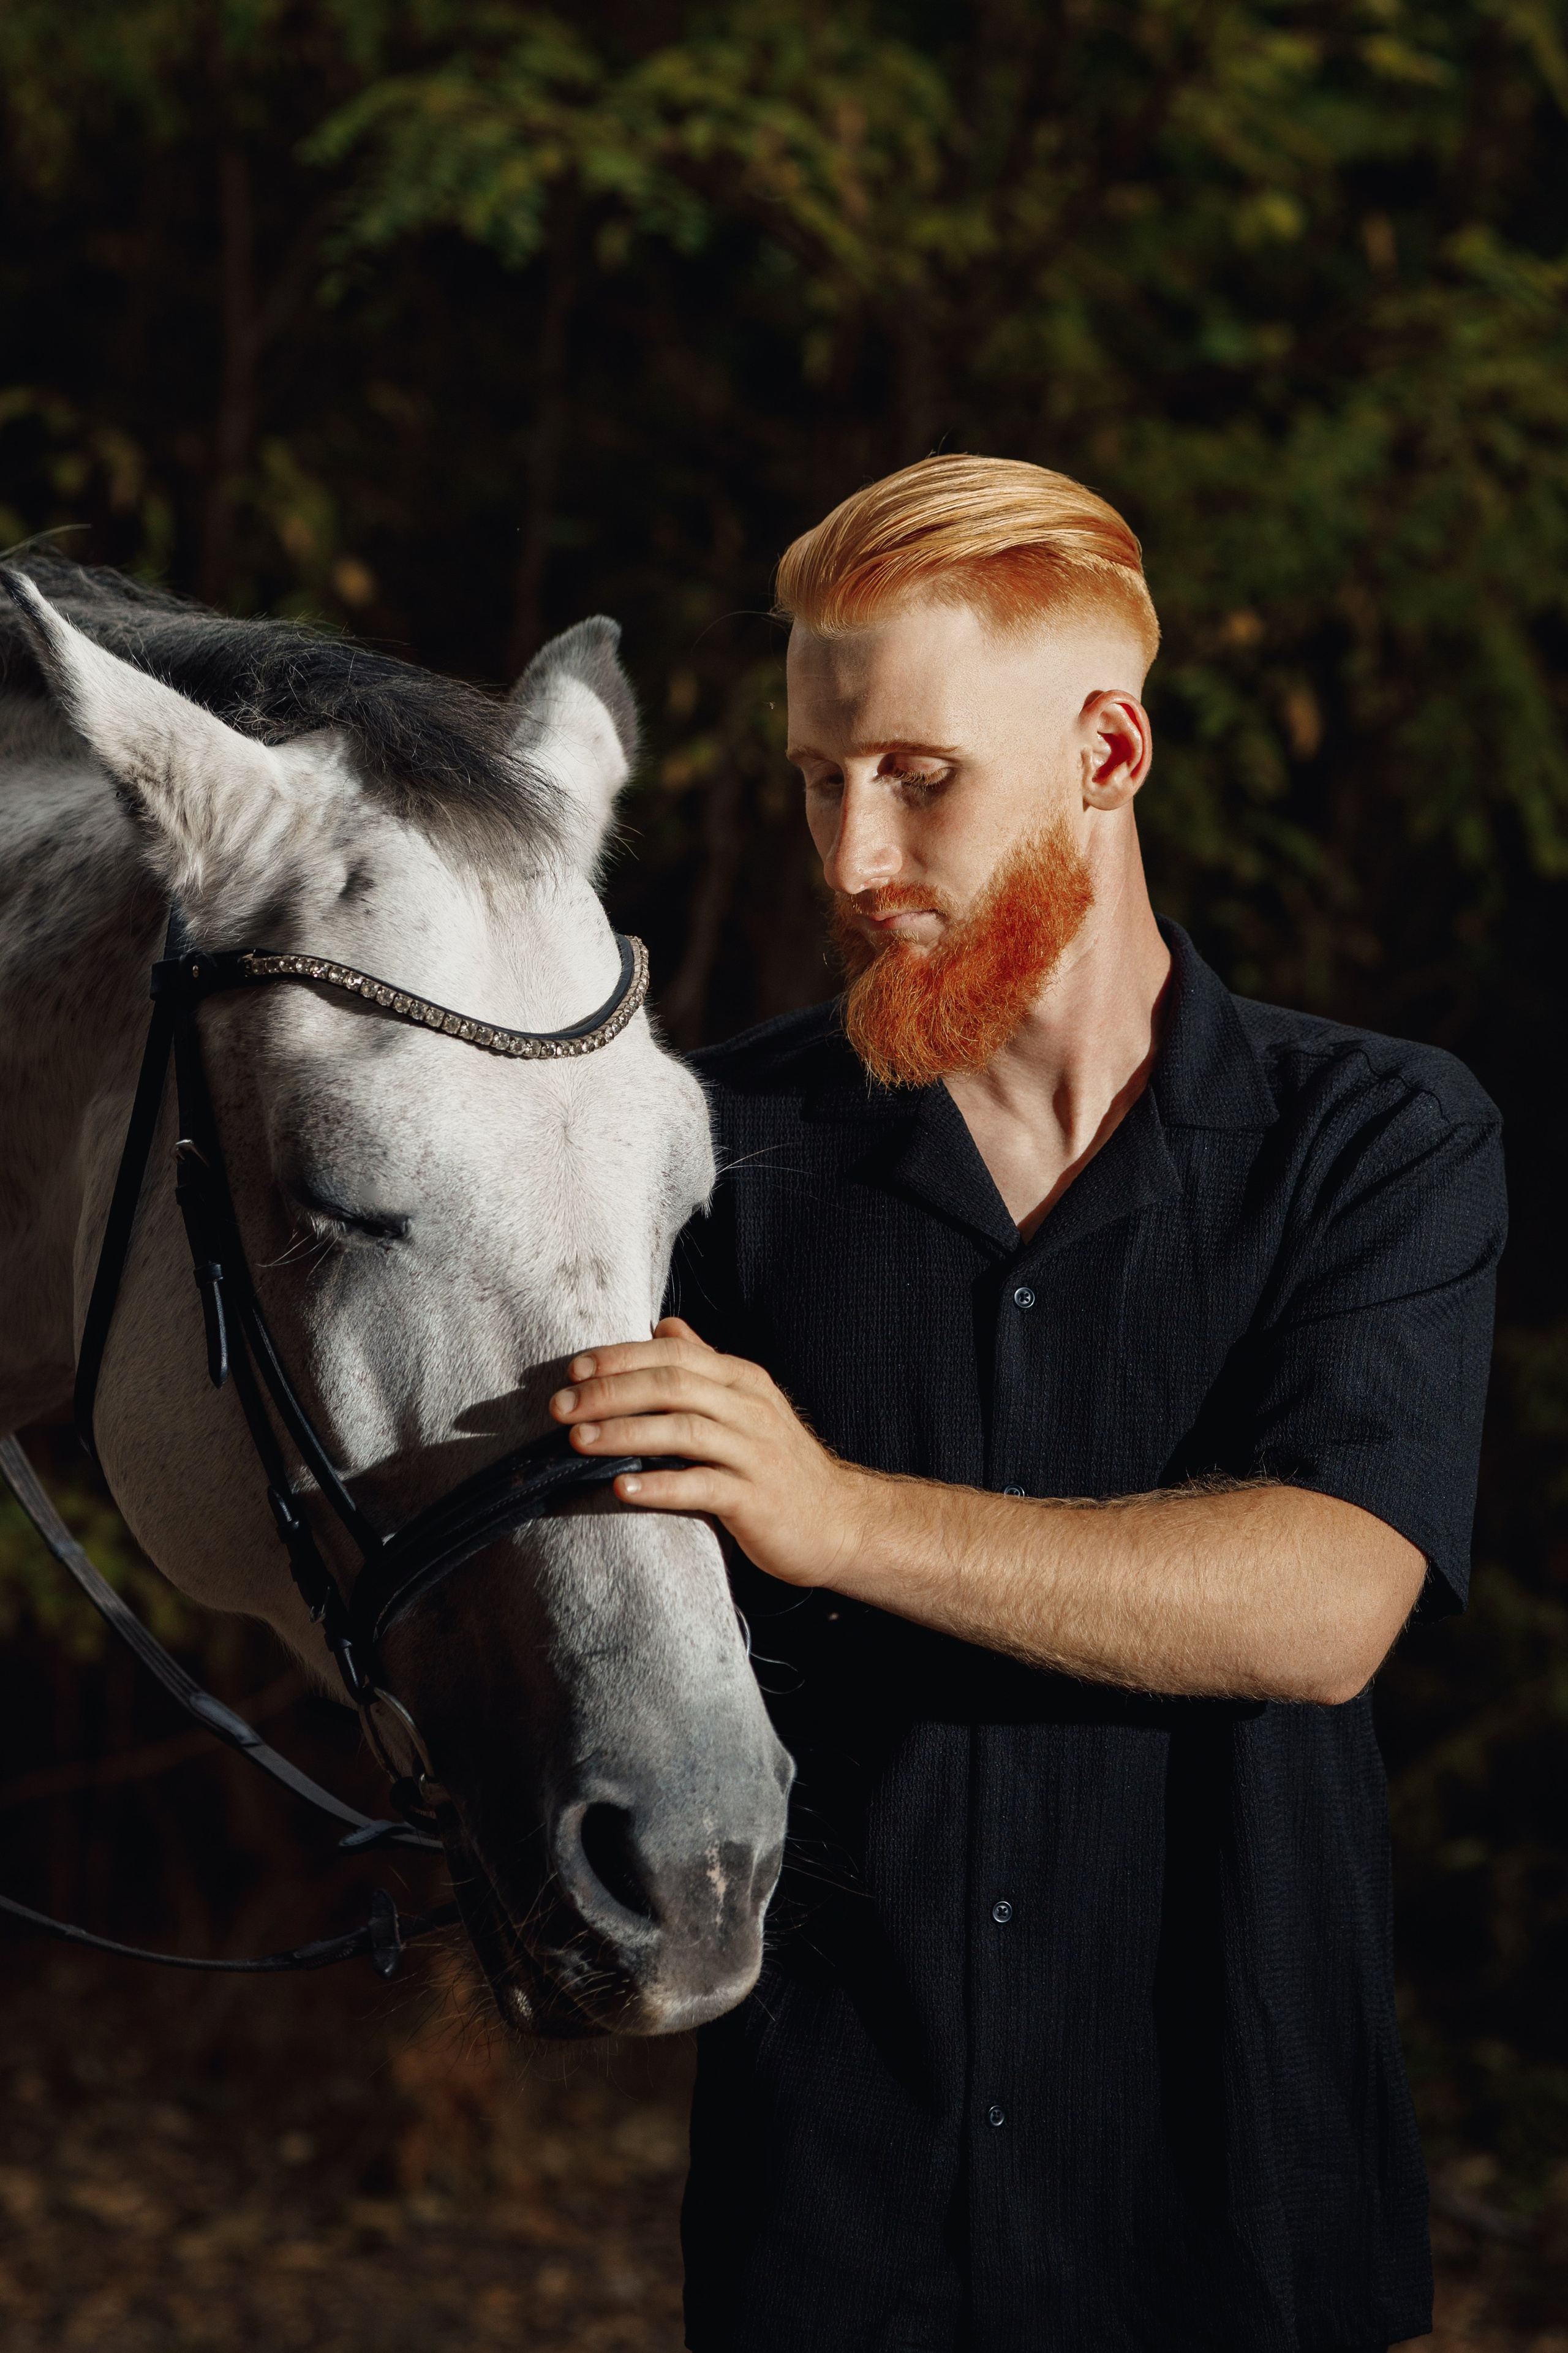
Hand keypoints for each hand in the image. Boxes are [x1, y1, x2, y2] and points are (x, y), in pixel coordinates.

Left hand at [548, 1318, 873, 1588]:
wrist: (842, 1523)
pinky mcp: (757, 1500)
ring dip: (625, 1433)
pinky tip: (623, 1488)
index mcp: (743, 1381)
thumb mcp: (748, 1404)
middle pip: (673, 1386)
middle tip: (561, 1407)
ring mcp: (756, 1454)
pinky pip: (704, 1486)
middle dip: (610, 1393)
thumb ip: (706, 1366)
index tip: (575, 1370)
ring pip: (683, 1431)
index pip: (676, 1355)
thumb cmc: (783, 1466)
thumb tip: (665, 1328)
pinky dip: (660, 1485)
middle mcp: (751, 1410)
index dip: (622, 1358)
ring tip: (578, 1440)